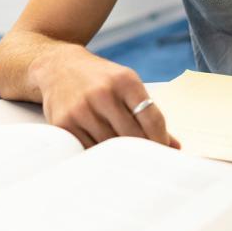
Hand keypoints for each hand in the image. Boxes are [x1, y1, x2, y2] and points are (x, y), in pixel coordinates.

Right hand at [31, 44, 179, 149]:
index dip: (162, 140)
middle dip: (143, 152)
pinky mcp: (64, 123)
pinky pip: (89, 149)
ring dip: (121, 156)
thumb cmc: (100, 79)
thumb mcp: (126, 84)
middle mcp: (103, 93)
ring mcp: (82, 108)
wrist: (59, 66)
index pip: (152, 118)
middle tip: (150, 163)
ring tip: (127, 161)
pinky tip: (104, 156)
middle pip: (133, 136)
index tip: (166, 153)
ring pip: (110, 146)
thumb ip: (148, 112)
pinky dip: (99, 155)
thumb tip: (173, 145)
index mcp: (125, 81)